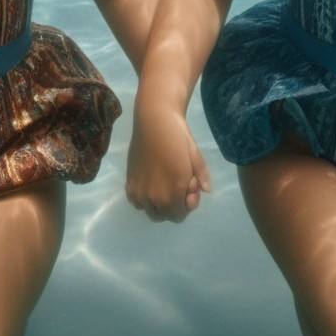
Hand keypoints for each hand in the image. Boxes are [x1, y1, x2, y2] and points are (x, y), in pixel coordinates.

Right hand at [125, 101, 211, 221]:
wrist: (154, 120)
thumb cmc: (178, 136)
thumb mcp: (195, 156)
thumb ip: (201, 176)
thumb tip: (206, 190)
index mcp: (175, 191)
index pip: (179, 215)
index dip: (187, 205)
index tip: (189, 186)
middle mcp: (156, 197)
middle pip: (166, 216)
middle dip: (175, 205)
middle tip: (179, 184)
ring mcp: (140, 192)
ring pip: (152, 211)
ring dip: (160, 204)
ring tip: (165, 182)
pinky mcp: (129, 185)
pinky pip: (137, 203)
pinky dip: (145, 199)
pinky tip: (152, 183)